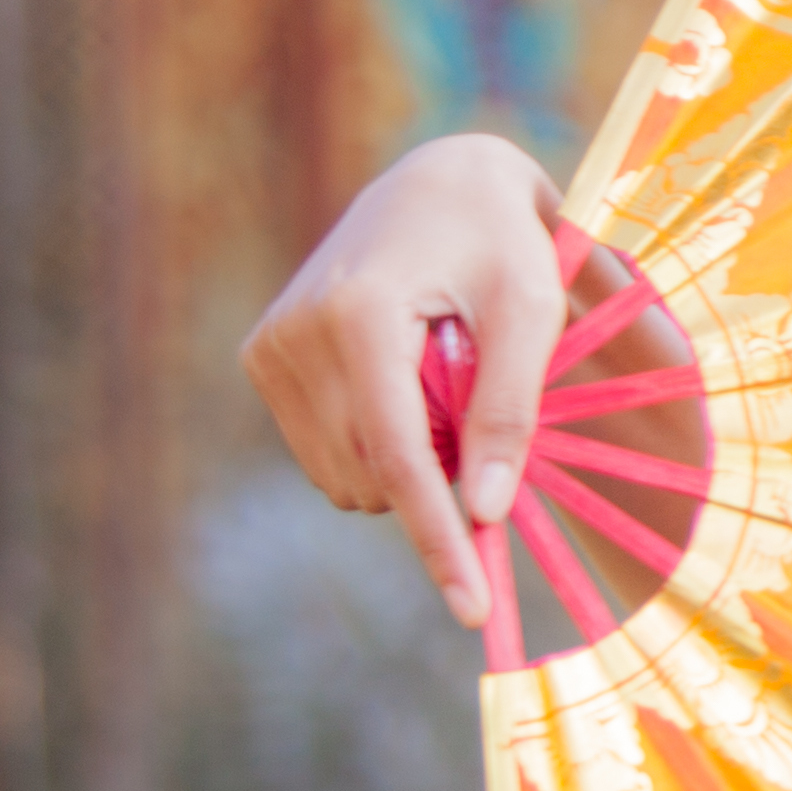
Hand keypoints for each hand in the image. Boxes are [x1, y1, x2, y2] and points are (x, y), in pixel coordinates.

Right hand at [239, 136, 564, 629]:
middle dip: (441, 484)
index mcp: (359, 315)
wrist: (437, 182)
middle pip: (375, 478)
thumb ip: (509, 409)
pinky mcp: (261, 358)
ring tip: (445, 382)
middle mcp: (295, 333)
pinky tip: (405, 384)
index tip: (473, 608)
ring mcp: (268, 347)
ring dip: (410, 464)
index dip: (440, 539)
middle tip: (486, 414)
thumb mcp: (530, 311)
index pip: (399, 459)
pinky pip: (328, 453)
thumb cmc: (502, 241)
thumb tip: (487, 512)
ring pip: (347, 477)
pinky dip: (378, 446)